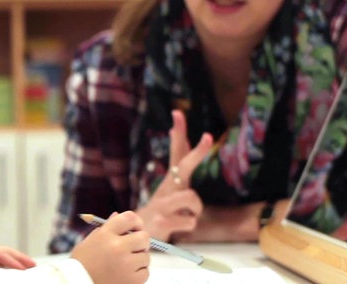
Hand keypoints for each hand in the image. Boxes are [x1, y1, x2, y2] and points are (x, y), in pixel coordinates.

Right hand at [71, 211, 149, 283]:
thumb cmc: (82, 263)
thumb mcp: (89, 241)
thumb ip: (106, 228)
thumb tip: (117, 215)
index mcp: (105, 234)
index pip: (129, 218)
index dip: (136, 222)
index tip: (136, 228)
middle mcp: (117, 247)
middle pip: (144, 237)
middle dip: (141, 242)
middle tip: (135, 248)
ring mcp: (126, 264)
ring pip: (146, 256)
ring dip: (138, 260)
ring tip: (124, 265)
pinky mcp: (132, 280)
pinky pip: (145, 272)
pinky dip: (138, 274)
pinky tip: (125, 275)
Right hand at [137, 110, 212, 240]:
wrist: (138, 233)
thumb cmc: (162, 209)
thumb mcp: (172, 187)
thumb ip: (178, 165)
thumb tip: (175, 135)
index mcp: (171, 179)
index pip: (176, 151)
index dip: (178, 132)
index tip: (178, 113)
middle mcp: (167, 187)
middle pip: (184, 166)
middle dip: (198, 152)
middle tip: (208, 136)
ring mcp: (163, 203)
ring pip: (192, 197)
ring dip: (195, 208)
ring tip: (186, 214)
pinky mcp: (162, 220)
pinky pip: (190, 221)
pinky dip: (189, 225)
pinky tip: (177, 227)